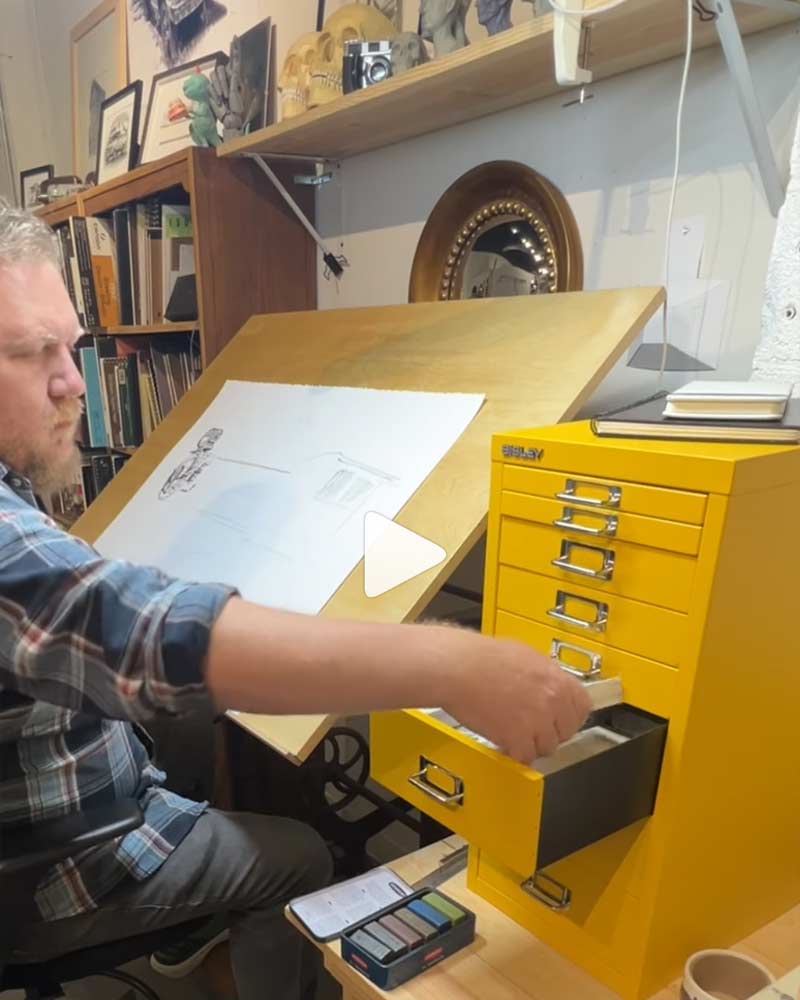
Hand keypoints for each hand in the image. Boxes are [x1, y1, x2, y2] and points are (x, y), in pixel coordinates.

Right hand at [441, 633, 591, 763]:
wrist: (458, 667)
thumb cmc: (481, 657)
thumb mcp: (525, 656)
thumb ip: (544, 675)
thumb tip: (551, 687)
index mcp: (557, 679)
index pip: (583, 707)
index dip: (570, 715)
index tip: (560, 719)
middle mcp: (552, 700)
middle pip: (566, 732)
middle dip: (550, 732)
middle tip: (531, 728)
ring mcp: (537, 721)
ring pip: (547, 748)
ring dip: (531, 744)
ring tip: (512, 731)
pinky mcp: (518, 738)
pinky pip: (525, 757)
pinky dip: (514, 753)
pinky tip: (503, 742)